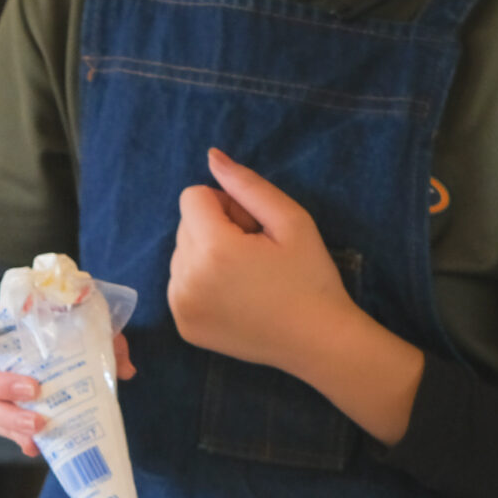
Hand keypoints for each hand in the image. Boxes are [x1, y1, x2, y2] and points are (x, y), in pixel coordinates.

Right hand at [0, 305, 134, 456]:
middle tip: (32, 390)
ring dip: (8, 420)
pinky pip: (2, 430)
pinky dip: (18, 439)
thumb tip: (125, 368)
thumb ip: (103, 336)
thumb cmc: (59, 324)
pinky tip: (36, 447)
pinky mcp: (3, 415)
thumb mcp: (81, 320)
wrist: (57, 345)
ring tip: (38, 426)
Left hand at [167, 148, 361, 374]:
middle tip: (255, 255)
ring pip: (181, 254)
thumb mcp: (290, 220)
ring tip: (247, 277)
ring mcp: (181, 307)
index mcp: (212, 249)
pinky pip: (180, 284)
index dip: (226, 205)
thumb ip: (247, 185)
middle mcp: (186, 279)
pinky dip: (202, 283)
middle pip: (185, 225)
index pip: (192, 197)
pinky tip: (235, 297)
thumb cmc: (310, 276)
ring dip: (207, 256)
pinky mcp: (184, 326)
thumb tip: (211, 156)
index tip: (253, 229)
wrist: (317, 341)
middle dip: (216, 230)